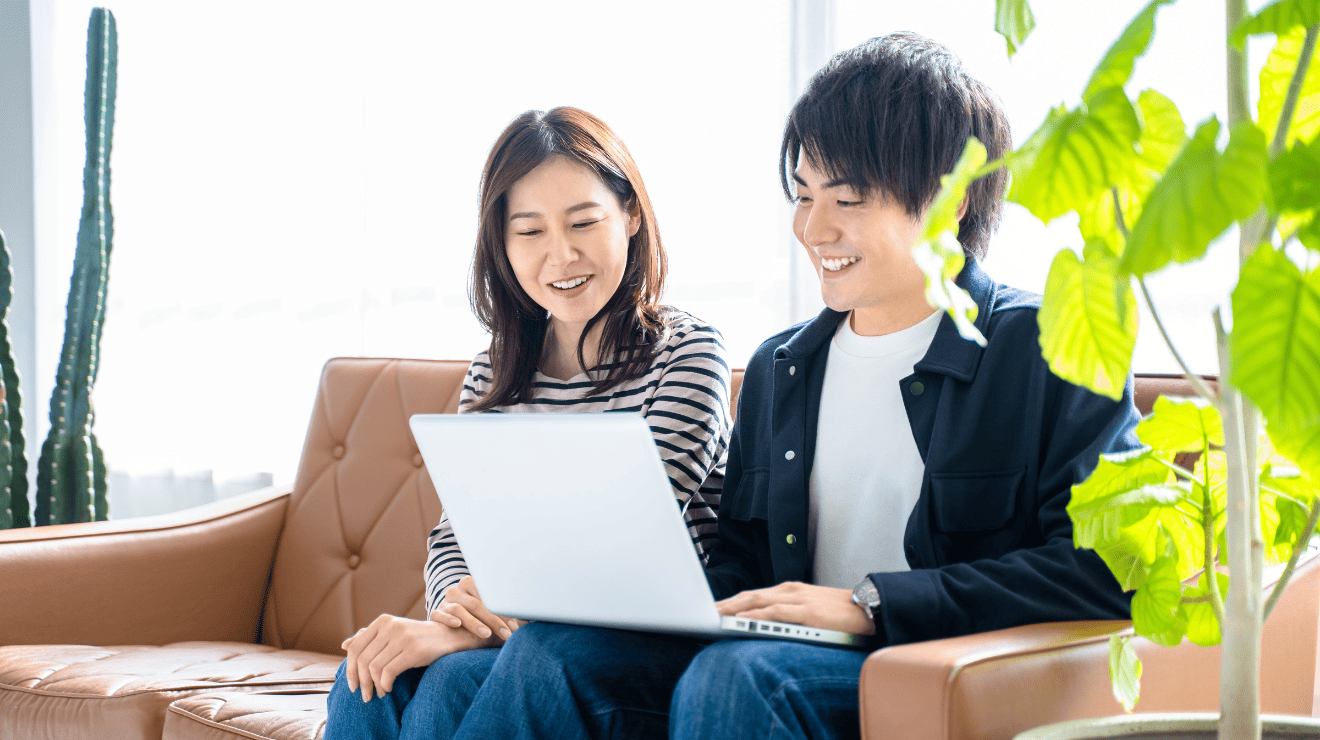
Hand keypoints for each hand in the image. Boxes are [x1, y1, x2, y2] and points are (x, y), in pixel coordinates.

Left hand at [341, 614, 496, 701]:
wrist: (450, 637)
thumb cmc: (419, 638)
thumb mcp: (394, 634)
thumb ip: (370, 638)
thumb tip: (345, 645)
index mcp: (383, 621)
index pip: (355, 647)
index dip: (350, 669)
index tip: (352, 685)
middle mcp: (391, 626)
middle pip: (363, 659)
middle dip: (361, 682)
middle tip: (364, 695)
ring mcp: (403, 637)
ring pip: (374, 667)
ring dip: (373, 686)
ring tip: (379, 694)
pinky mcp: (414, 650)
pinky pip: (388, 672)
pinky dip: (385, 685)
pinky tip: (388, 689)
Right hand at [430, 575, 522, 640]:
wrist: (452, 616)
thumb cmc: (480, 613)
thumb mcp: (491, 606)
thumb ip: (506, 609)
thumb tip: (533, 616)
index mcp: (471, 582)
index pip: (489, 597)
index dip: (503, 612)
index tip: (515, 626)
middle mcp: (457, 590)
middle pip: (476, 605)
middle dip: (494, 621)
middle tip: (508, 634)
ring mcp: (445, 601)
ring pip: (458, 610)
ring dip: (474, 623)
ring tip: (487, 634)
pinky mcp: (436, 612)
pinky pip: (438, 615)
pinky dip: (447, 619)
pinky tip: (457, 625)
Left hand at [716, 581, 875, 635]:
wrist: (872, 609)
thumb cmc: (842, 613)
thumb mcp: (812, 609)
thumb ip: (790, 614)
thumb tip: (768, 625)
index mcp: (791, 590)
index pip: (755, 595)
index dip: (732, 601)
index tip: (714, 609)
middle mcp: (792, 591)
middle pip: (751, 596)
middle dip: (726, 604)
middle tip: (705, 613)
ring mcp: (800, 600)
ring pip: (760, 602)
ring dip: (736, 609)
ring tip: (716, 618)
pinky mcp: (810, 613)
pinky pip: (778, 614)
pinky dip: (759, 617)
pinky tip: (744, 622)